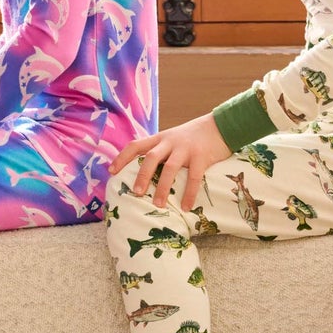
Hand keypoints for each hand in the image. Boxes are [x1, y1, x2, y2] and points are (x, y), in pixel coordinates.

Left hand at [109, 114, 229, 210]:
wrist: (221, 125)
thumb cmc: (194, 137)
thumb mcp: (173, 138)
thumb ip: (161, 150)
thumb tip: (146, 174)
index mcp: (160, 138)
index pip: (136, 145)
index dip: (122, 158)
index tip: (111, 172)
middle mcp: (170, 142)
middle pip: (151, 157)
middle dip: (142, 175)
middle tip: (136, 192)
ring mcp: (186, 149)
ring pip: (170, 167)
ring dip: (162, 187)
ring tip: (158, 204)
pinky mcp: (202, 156)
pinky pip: (194, 177)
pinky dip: (189, 193)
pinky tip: (186, 207)